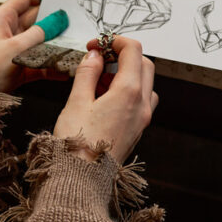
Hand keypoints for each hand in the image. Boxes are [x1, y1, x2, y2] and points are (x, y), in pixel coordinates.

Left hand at [0, 0, 63, 92]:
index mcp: (2, 18)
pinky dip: (50, 66)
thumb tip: (58, 19)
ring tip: (71, 45)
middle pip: (36, 19)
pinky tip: (62, 69)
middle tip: (72, 23)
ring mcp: (15, 48)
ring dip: (54, 45)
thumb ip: (40, 32)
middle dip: (54, 22)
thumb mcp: (16, 47)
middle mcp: (9, 31)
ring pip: (40, 41)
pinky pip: (39, 61)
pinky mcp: (20, 65)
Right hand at [53, 36, 157, 163]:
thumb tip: (94, 56)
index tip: (97, 45)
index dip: (114, 41)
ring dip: (126, 74)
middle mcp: (141, 104)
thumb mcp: (76, 101)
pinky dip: (127, 90)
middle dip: (123, 55)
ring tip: (99, 81)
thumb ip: (87, 73)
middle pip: (144, 64)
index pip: (133, 51)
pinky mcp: (137, 129)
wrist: (82, 179)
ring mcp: (142, 119)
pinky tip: (104, 98)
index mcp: (128, 92)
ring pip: (145, 83)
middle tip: (99, 58)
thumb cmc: (77, 144)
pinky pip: (140, 101)